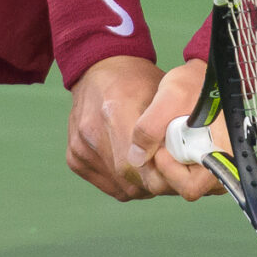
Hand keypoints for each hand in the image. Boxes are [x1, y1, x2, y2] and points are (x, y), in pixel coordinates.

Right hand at [66, 56, 170, 199]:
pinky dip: (125, 182)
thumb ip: (168, 131)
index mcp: (115, 110)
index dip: (160, 176)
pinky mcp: (74, 157)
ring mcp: (80, 146)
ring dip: (142, 185)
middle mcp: (92, 130)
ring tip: (155, 169)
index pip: (136, 163)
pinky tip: (137, 168)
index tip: (176, 172)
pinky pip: (108, 185)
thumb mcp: (162, 94)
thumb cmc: (137, 80)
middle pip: (128, 179)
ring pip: (120, 187)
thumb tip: (183, 165)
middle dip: (153, 183)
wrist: (99, 69)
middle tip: (171, 176)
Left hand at [131, 59, 222, 200]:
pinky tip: (165, 142)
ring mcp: (213, 169)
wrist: (204, 78)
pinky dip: (169, 162)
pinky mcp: (203, 165)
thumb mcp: (171, 95)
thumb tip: (136, 158)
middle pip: (182, 188)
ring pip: (180, 184)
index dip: (169, 171)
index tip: (160, 148)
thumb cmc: (195, 83)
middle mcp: (222, 168)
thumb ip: (150, 127)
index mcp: (222, 154)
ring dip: (166, 166)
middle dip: (163, 169)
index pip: (190, 187)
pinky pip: (182, 175)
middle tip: (158, 142)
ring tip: (163, 139)